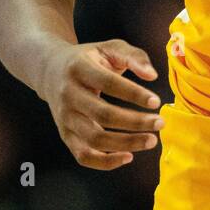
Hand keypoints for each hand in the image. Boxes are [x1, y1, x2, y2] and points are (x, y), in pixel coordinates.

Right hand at [39, 39, 162, 169]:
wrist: (50, 70)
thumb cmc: (87, 59)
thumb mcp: (109, 47)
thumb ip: (134, 56)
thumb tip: (153, 75)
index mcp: (79, 68)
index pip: (109, 83)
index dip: (134, 94)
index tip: (156, 101)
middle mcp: (69, 94)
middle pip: (103, 115)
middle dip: (135, 122)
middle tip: (160, 123)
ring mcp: (65, 117)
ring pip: (94, 139)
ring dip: (126, 144)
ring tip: (150, 140)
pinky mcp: (65, 134)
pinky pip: (83, 156)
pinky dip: (106, 162)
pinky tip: (128, 156)